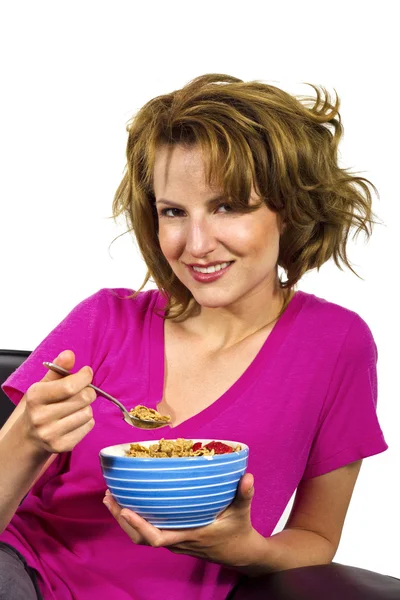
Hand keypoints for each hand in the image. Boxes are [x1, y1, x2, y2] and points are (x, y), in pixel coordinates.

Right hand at [23, 350, 95, 453]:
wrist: (30, 435)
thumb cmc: (42, 405)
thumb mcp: (45, 384)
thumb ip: (58, 368)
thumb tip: (69, 354)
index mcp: (35, 396)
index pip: (69, 386)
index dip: (84, 377)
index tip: (87, 373)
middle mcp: (40, 416)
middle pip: (82, 399)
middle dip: (89, 391)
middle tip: (84, 391)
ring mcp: (50, 433)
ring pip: (87, 413)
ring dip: (87, 407)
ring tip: (76, 407)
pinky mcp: (61, 446)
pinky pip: (88, 426)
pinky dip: (87, 421)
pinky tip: (76, 419)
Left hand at [103, 473, 261, 568]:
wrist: (240, 553)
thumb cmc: (238, 531)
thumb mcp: (242, 512)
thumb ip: (244, 494)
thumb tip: (247, 476)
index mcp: (190, 535)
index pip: (158, 537)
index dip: (139, 526)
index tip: (126, 510)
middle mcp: (177, 541)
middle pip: (141, 539)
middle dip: (122, 520)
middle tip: (110, 497)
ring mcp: (174, 541)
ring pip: (141, 537)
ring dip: (124, 520)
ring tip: (112, 499)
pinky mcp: (174, 538)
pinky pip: (148, 533)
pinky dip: (135, 520)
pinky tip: (129, 504)